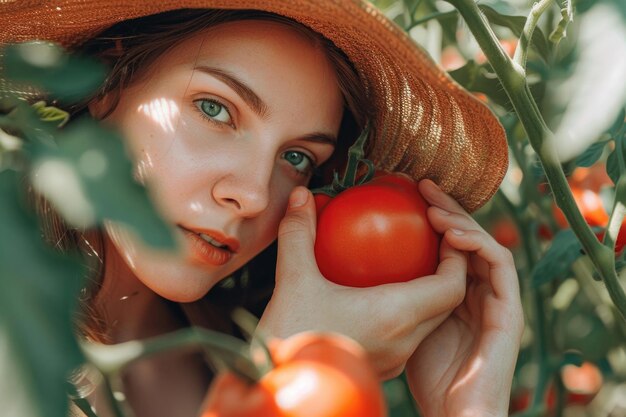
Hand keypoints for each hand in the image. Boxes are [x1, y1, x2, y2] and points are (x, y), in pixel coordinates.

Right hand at [258, 186, 466, 379]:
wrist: (277, 386)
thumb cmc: (287, 337)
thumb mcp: (292, 279)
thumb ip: (299, 233)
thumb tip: (301, 196)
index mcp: (394, 315)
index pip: (451, 286)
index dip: (457, 258)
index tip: (445, 234)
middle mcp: (403, 341)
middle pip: (447, 304)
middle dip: (448, 272)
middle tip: (433, 243)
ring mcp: (395, 359)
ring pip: (431, 323)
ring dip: (430, 294)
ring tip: (413, 264)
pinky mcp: (382, 369)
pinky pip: (411, 336)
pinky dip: (410, 312)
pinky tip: (382, 294)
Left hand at [405, 180, 524, 416]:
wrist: (452, 412)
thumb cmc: (421, 373)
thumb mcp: (400, 322)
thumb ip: (392, 290)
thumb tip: (356, 264)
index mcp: (455, 293)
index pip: (448, 245)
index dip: (434, 217)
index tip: (409, 194)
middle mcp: (478, 292)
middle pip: (468, 239)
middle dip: (448, 209)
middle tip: (423, 186)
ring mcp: (496, 301)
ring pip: (484, 246)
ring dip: (462, 222)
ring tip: (434, 208)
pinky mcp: (509, 312)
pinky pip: (499, 266)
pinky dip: (479, 245)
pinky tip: (453, 235)